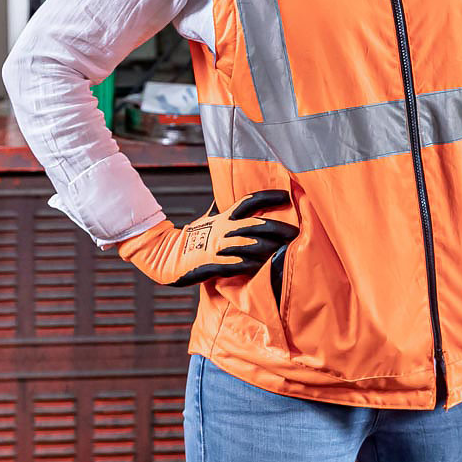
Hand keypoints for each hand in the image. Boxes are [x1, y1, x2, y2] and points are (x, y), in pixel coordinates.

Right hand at [118, 190, 297, 286]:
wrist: (166, 255)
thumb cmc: (193, 237)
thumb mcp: (209, 218)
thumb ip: (223, 209)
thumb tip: (228, 195)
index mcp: (224, 217)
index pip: (249, 201)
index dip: (268, 197)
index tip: (287, 196)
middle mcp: (223, 229)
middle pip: (255, 223)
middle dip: (277, 227)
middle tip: (295, 231)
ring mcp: (218, 247)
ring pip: (248, 244)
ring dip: (268, 247)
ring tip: (286, 250)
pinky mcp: (212, 264)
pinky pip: (234, 264)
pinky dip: (249, 265)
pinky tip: (263, 266)